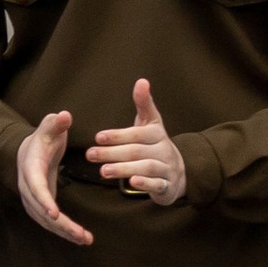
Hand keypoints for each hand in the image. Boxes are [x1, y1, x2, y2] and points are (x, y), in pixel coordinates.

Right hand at [15, 108, 90, 248]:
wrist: (28, 150)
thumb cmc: (43, 137)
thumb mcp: (49, 126)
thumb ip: (55, 122)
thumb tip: (64, 115)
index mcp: (30, 167)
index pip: (35, 186)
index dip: (44, 201)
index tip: (54, 214)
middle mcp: (28, 186)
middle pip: (41, 210)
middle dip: (60, 224)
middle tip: (80, 234)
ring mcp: (33, 198)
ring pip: (45, 220)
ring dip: (64, 231)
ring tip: (85, 240)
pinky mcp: (41, 205)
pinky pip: (50, 222)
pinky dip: (64, 230)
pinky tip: (81, 237)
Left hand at [90, 77, 184, 206]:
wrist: (177, 173)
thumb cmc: (155, 145)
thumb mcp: (151, 124)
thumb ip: (144, 104)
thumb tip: (142, 80)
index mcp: (157, 134)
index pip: (137, 133)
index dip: (118, 135)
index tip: (98, 137)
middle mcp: (164, 149)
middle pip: (137, 151)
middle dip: (112, 153)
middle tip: (90, 154)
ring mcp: (167, 168)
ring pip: (146, 167)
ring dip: (124, 169)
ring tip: (103, 171)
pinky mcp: (167, 185)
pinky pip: (158, 184)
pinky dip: (145, 184)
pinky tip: (131, 183)